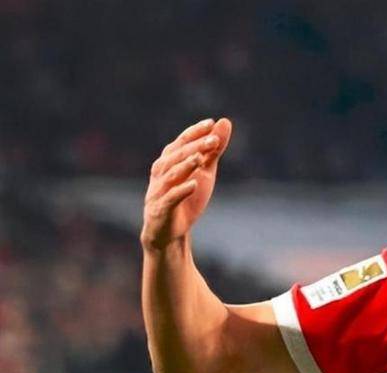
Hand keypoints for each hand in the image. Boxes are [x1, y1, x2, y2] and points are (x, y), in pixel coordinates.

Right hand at [141, 117, 232, 251]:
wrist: (172, 232)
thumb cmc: (187, 198)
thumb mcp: (205, 172)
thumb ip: (213, 150)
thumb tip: (225, 122)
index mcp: (169, 161)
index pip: (181, 142)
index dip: (194, 132)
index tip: (210, 123)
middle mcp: (160, 173)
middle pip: (176, 156)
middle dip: (194, 147)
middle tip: (213, 140)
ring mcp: (158, 191)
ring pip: (170, 175)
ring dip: (185, 165)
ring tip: (201, 158)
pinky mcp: (161, 209)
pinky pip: (170, 198)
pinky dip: (181, 191)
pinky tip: (194, 185)